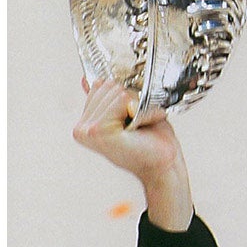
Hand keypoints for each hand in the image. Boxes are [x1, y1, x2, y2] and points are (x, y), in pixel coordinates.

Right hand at [72, 78, 193, 230]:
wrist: (165, 165)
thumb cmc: (152, 144)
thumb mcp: (128, 115)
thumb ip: (106, 100)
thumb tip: (87, 81)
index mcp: (85, 125)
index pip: (99, 85)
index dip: (124, 96)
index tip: (132, 117)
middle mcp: (81, 129)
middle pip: (107, 86)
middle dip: (130, 99)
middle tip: (139, 123)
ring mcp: (88, 131)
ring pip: (115, 91)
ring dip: (137, 105)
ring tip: (140, 125)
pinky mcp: (99, 131)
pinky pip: (121, 100)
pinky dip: (139, 109)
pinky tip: (141, 125)